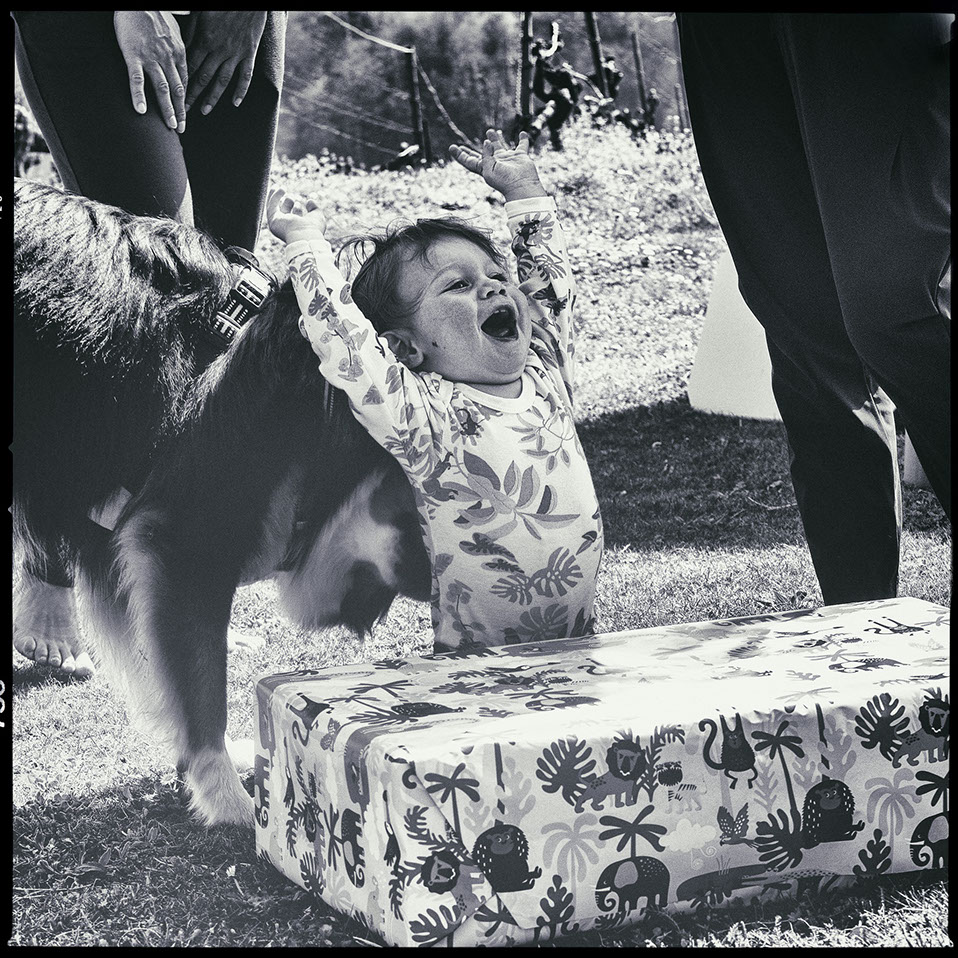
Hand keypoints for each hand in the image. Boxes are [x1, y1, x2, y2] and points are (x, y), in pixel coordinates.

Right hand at [113, 11, 187, 131]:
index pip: (184, 81)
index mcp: (179, 52)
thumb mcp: (174, 30)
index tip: (185, 113)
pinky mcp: (133, 55)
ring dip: (167, 109)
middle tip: (181, 128)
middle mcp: (168, 58)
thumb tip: (182, 57)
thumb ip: (178, 47)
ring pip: (162, 88)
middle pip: (177, 90)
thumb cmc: (155, 13)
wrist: (139, 1)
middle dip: (180, 111)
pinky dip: (138, 95)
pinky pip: (137, 79)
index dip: (186, 100)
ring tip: (171, 125)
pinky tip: (140, 110)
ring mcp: (151, 57)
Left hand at [184, 11, 267, 114]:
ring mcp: (235, 54)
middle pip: (203, 78)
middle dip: (192, 95)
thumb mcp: (199, 13)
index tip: (173, 95)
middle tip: (183, 110)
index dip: (181, 83)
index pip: (189, 67)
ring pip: (222, 81)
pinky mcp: (249, 53)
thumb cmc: (220, 2)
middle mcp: (219, 51)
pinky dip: (240, 91)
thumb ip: (190, 32)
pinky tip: (235, 103)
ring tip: (204, 111)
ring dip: (212, 98)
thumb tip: (181, 48)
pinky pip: (245, 76)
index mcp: (204, 40)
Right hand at [266, 187, 326, 243]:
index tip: (298, 203)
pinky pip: (271, 206)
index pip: (295, 218)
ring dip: (276, 197)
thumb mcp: (317, 217)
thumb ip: (314, 209)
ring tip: (282, 188)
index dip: (297, 209)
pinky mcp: (273, 220)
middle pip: (284, 213)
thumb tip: (309, 201)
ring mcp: (279, 224)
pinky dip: (274, 196)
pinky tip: (279, 188)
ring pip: (274, 209)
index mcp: (297, 229)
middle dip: (287, 204)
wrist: (305, 234)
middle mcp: (287, 228)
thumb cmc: (313, 229)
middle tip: (291, 198)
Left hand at [449, 129, 545, 201]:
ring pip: (499, 147)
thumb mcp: (489, 169)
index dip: (460, 155)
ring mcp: (507, 160)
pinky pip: (522, 146)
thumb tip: (486, 142)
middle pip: (481, 155)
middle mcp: (495, 164)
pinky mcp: (520, 157)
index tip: (452, 147)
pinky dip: (523, 140)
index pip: (469, 161)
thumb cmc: (504, 181)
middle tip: (462, 146)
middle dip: (471, 151)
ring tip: (490, 131)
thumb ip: (486, 155)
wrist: (522, 186)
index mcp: (484, 168)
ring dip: (494, 139)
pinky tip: (522, 134)